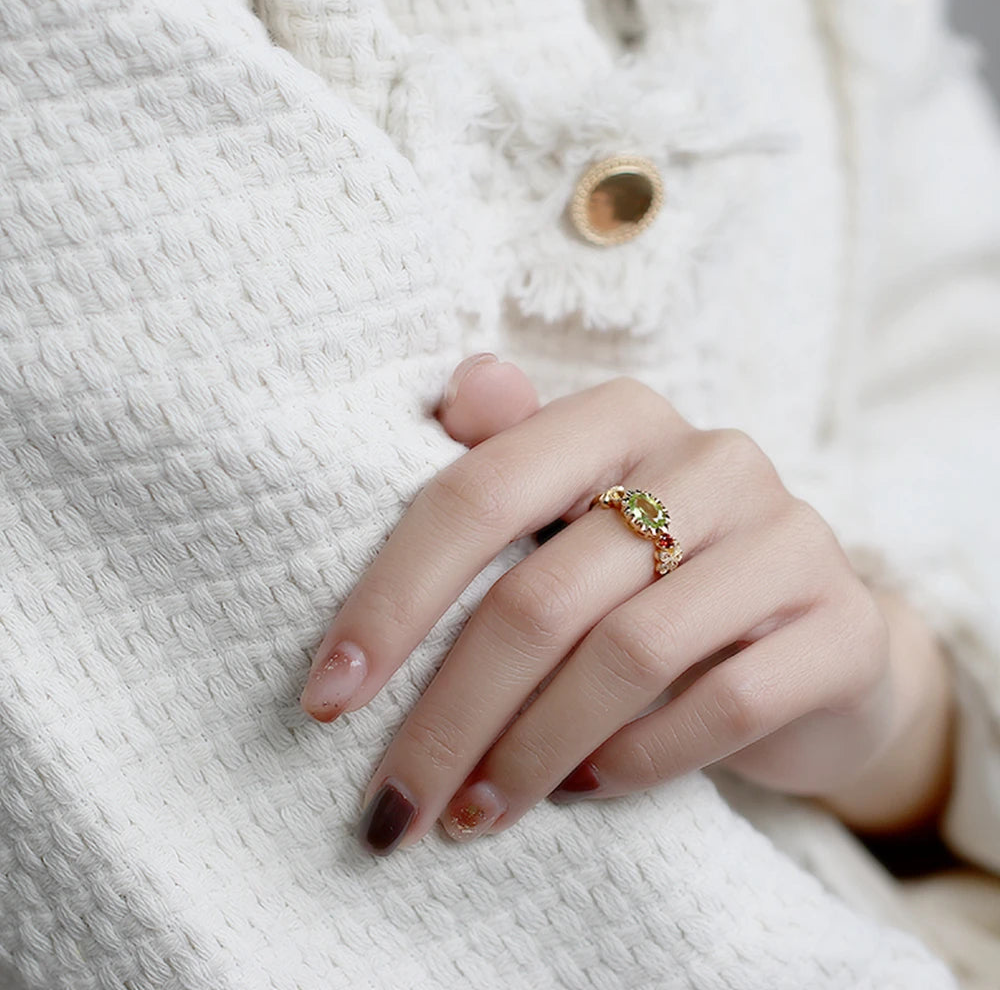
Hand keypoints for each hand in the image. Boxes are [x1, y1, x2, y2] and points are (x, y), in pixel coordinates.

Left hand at [301, 354, 906, 855]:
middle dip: (450, 714)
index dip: (393, 596)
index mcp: (622, 417)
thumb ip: (509, 461)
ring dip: (531, 752)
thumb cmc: (656, 578)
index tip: (329, 697)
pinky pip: (722, 705)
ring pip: (626, 656)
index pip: (480, 490)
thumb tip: (458, 388)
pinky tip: (581, 792)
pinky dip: (634, 762)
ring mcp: (788, 540)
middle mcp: (710, 460)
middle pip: (542, 595)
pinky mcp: (840, 629)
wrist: (809, 640)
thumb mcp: (576, 515)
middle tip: (395, 802)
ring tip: (475, 811)